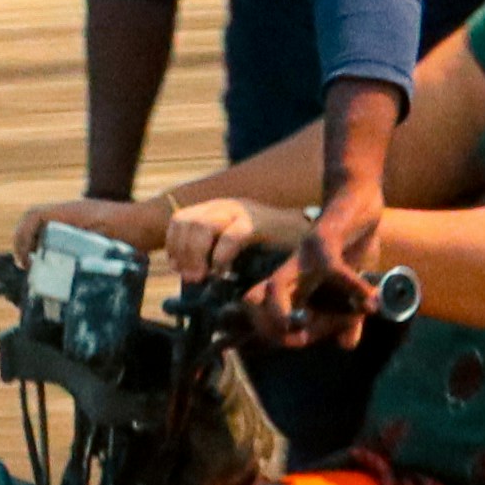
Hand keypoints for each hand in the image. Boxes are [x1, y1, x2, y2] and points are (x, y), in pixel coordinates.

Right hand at [13, 196, 167, 257]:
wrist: (154, 222)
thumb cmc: (134, 231)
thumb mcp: (106, 243)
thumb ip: (83, 252)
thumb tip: (62, 272)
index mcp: (71, 212)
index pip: (33, 217)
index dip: (22, 237)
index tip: (26, 261)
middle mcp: (72, 211)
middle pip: (35, 221)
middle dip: (25, 242)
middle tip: (28, 266)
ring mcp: (79, 217)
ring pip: (47, 227)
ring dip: (38, 244)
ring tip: (40, 267)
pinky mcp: (87, 225)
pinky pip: (61, 231)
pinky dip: (52, 245)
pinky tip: (60, 263)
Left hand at [162, 198, 308, 298]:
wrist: (311, 242)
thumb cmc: (272, 252)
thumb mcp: (234, 250)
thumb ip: (211, 255)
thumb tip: (187, 272)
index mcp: (217, 210)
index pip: (180, 219)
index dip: (173, 244)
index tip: (177, 268)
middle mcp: (226, 206)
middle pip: (187, 221)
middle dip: (182, 251)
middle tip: (191, 278)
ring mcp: (243, 211)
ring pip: (203, 225)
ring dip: (196, 254)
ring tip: (203, 277)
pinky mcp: (260, 222)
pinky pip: (231, 236)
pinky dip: (221, 256)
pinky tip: (224, 271)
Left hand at [273, 169, 392, 335]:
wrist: (358, 200)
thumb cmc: (350, 243)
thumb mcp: (351, 287)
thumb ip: (349, 318)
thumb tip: (346, 345)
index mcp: (293, 283)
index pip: (262, 313)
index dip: (277, 335)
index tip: (303, 342)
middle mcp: (290, 270)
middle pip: (255, 304)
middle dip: (273, 331)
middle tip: (300, 341)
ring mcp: (303, 256)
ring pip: (276, 290)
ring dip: (288, 317)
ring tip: (310, 333)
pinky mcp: (325, 240)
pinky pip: (334, 271)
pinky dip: (354, 290)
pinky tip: (371, 302)